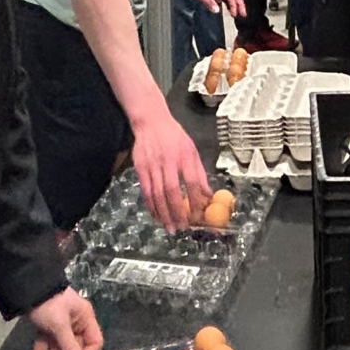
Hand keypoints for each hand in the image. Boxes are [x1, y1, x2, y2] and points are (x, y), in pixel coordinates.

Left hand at [26, 287, 100, 349]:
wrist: (26, 287)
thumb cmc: (49, 304)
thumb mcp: (60, 326)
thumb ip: (70, 347)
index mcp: (85, 319)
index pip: (94, 342)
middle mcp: (75, 323)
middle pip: (75, 348)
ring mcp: (60, 325)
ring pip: (59, 347)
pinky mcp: (46, 325)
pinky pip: (47, 342)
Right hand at [130, 110, 212, 230]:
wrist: (151, 122)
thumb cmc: (175, 137)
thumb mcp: (192, 151)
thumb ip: (200, 174)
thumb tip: (208, 195)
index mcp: (184, 156)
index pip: (191, 182)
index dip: (195, 201)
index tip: (198, 216)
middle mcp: (168, 161)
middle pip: (172, 191)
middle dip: (177, 212)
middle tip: (181, 228)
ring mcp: (152, 165)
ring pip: (157, 194)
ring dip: (163, 214)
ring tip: (169, 227)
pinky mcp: (140, 168)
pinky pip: (145, 191)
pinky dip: (151, 206)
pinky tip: (156, 216)